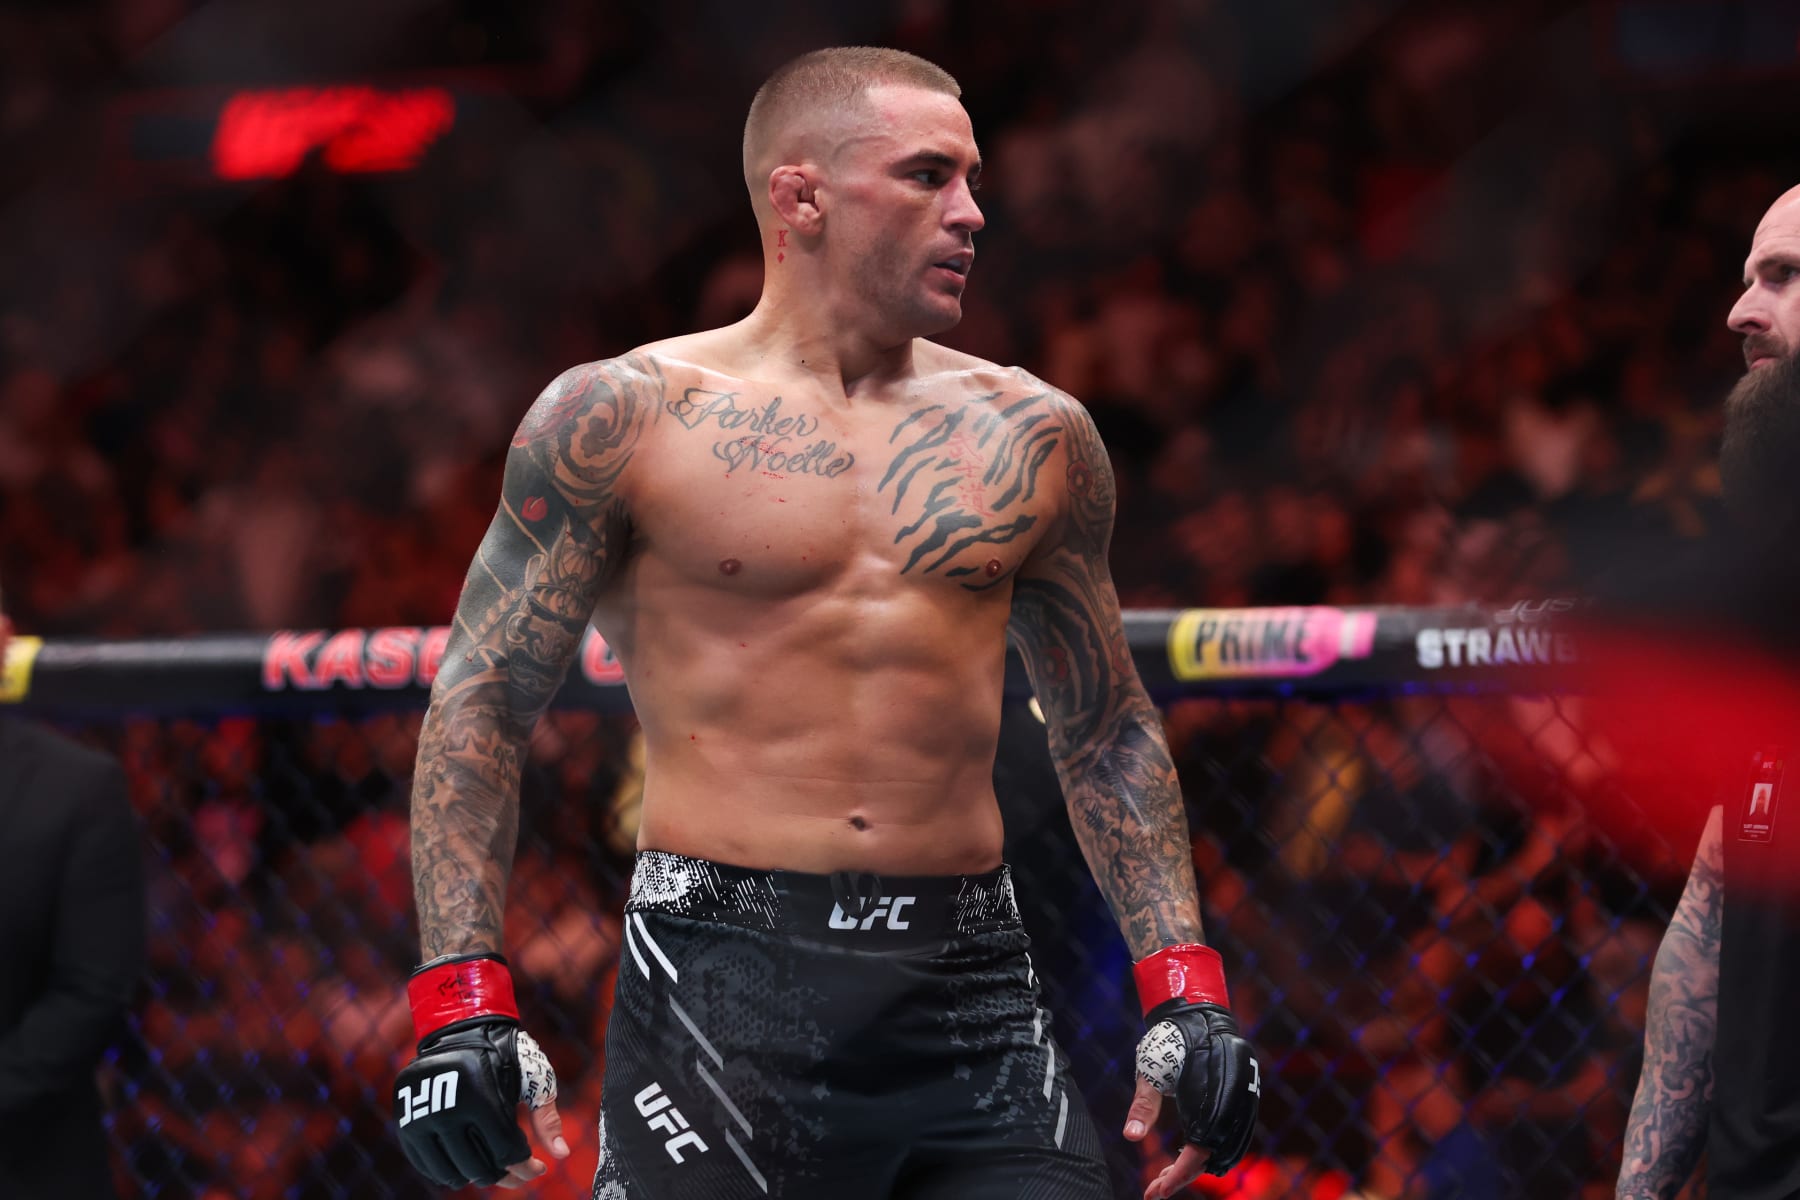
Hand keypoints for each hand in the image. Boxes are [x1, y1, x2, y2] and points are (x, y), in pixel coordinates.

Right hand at [394, 954, 569, 1188]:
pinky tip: (468, 1163)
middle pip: (480, 1170)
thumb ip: (547, 1117)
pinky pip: (428, 1167)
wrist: (460, 1028)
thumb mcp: (531, 1077)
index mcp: (482, 1099)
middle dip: (506, 1176)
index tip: (538, 1168)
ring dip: (478, 1176)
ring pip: (453, 1174)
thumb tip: (562, 1155)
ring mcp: (422, 1120)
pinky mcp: (406, 1124)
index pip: (507, 1153)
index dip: (526, 1167)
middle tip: (517, 1172)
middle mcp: (448, 1111)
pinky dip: (450, 1171)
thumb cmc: (504, 1053)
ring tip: (493, 1165)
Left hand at [1125, 945, 1259, 1199]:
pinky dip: (1215, 1150)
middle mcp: (1232, 1105)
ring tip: (1171, 1175)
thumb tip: (1130, 1137)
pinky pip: (1236, 1135)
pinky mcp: (1246, 1096)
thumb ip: (1143, 1105)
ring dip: (1201, 1165)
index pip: (1197, 1155)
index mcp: (1209, 1102)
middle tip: (1156, 1187)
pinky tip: (1193, 1153)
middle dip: (1184, 1176)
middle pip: (1213, 1158)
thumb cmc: (1169, 1040)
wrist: (1197, 1012)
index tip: (1155, 1192)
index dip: (1177, 1177)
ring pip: (1228, 1150)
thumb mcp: (1150, 1072)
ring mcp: (1244, 1101)